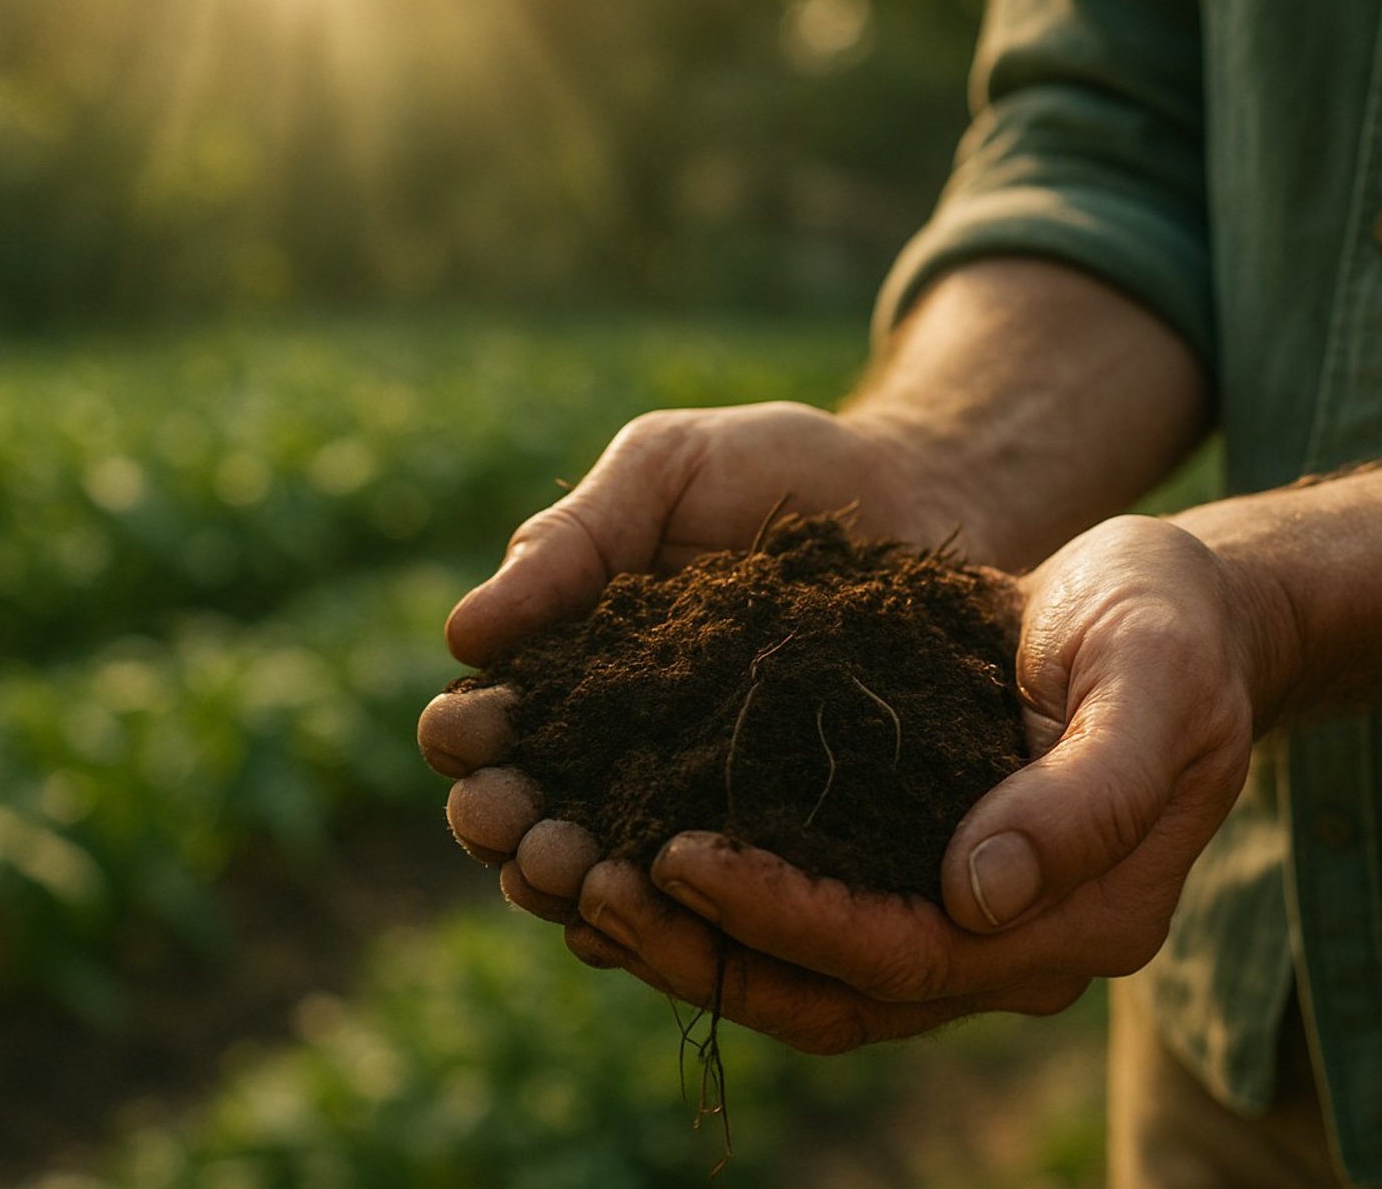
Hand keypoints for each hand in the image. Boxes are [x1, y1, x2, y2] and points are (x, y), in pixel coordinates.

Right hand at [419, 400, 990, 930]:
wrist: (917, 488)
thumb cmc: (775, 467)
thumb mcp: (664, 470)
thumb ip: (572, 540)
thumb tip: (463, 635)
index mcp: (569, 665)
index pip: (484, 726)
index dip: (465, 742)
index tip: (478, 736)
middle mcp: (618, 746)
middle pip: (529, 820)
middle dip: (512, 836)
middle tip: (533, 835)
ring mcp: (698, 796)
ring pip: (609, 875)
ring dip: (581, 890)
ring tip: (590, 878)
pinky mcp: (784, 826)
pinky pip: (724, 892)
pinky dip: (686, 914)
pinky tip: (682, 913)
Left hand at [567, 515, 1271, 1051]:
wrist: (1180, 613)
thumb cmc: (1173, 631)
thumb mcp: (1152, 685)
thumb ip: (1089, 794)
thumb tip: (979, 895)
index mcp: (1081, 917)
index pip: (910, 954)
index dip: (791, 918)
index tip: (683, 856)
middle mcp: (1014, 946)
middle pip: (839, 995)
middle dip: (709, 952)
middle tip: (590, 884)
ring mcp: (965, 921)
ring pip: (810, 977)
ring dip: (695, 944)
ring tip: (583, 880)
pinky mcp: (917, 874)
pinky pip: (807, 921)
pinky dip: (719, 905)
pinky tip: (633, 850)